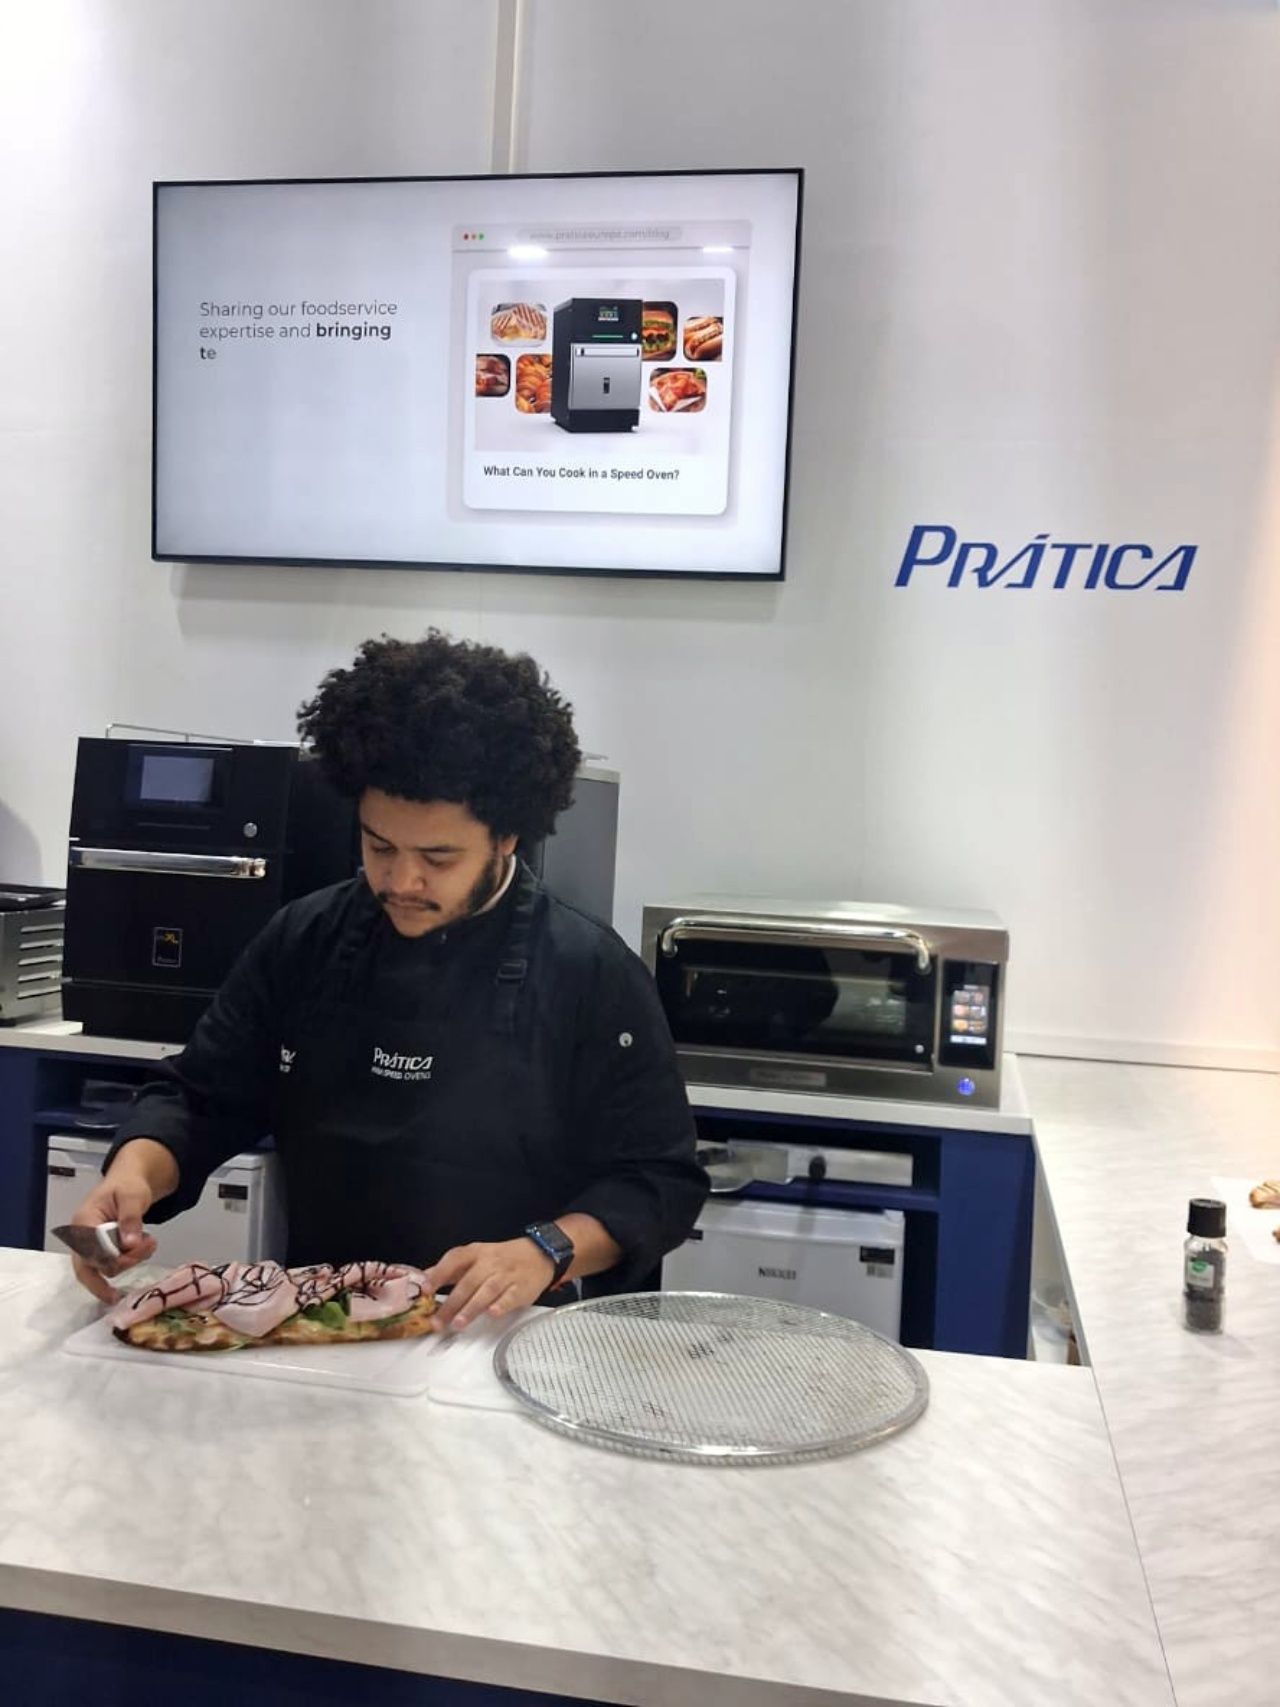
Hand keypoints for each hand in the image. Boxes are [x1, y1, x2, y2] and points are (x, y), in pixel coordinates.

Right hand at [68, 1171, 157, 1303]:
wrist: (128, 1182)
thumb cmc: (127, 1185)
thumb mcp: (132, 1196)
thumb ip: (130, 1218)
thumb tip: (130, 1244)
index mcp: (84, 1221)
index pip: (91, 1250)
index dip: (114, 1256)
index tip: (138, 1246)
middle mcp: (80, 1238)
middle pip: (91, 1268)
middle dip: (123, 1263)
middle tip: (147, 1247)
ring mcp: (88, 1247)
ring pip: (104, 1270)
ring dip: (130, 1261)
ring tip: (149, 1242)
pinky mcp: (100, 1253)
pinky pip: (110, 1268)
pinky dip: (129, 1262)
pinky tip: (143, 1249)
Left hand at [424, 1238, 557, 1333]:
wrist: (538, 1253)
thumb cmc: (500, 1258)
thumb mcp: (476, 1257)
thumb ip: (451, 1270)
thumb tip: (424, 1281)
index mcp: (475, 1253)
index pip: (455, 1260)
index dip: (440, 1274)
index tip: (426, 1290)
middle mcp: (490, 1262)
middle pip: (468, 1282)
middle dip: (452, 1303)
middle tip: (437, 1323)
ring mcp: (506, 1275)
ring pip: (487, 1291)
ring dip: (472, 1308)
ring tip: (458, 1324)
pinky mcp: (522, 1288)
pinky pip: (510, 1296)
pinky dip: (501, 1305)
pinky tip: (492, 1314)